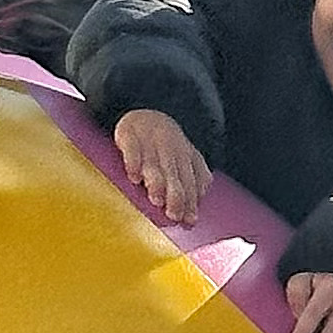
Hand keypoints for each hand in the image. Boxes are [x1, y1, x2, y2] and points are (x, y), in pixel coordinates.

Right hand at [113, 108, 209, 226]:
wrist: (147, 112)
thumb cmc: (167, 144)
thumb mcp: (186, 156)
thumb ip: (197, 176)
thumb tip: (203, 197)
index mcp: (185, 157)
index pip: (191, 181)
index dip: (190, 201)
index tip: (189, 220)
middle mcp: (169, 151)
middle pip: (175, 176)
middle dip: (176, 196)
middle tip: (173, 215)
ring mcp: (150, 142)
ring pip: (155, 165)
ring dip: (157, 183)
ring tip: (156, 200)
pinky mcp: (130, 135)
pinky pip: (132, 150)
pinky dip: (133, 163)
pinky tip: (134, 177)